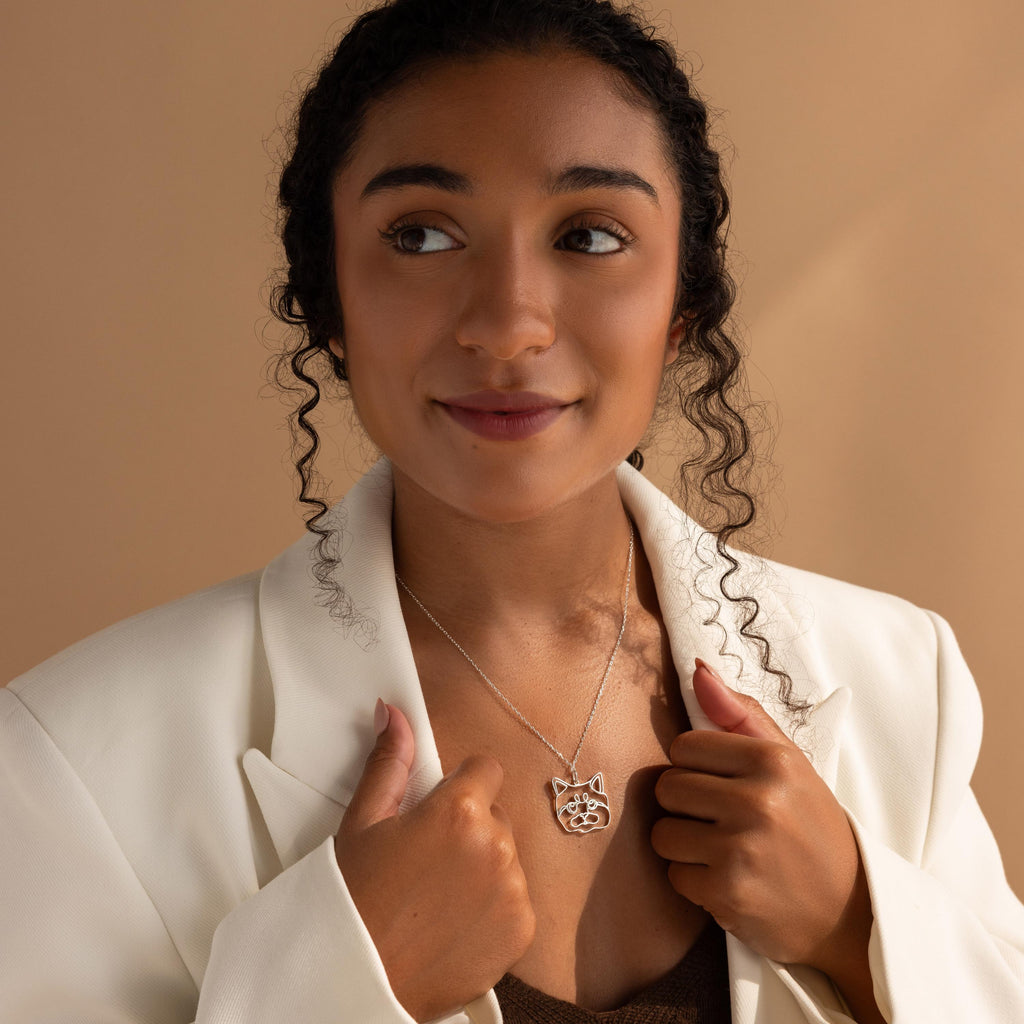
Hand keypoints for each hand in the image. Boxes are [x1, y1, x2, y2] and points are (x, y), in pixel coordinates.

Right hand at [335, 701, 535, 1021]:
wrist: (357, 980)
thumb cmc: (353, 899)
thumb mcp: (363, 823)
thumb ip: (390, 762)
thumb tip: (394, 712)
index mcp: (459, 810)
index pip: (488, 768)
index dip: (463, 784)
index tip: (441, 806)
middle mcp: (495, 845)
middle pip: (496, 814)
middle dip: (471, 827)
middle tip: (430, 858)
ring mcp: (513, 890)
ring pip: (507, 856)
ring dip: (483, 867)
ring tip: (439, 895)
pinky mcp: (522, 929)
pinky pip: (516, 898)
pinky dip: (494, 907)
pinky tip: (456, 921)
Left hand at [651, 660, 870, 974]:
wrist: (851, 913)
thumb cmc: (811, 828)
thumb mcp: (790, 764)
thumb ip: (741, 714)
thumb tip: (698, 669)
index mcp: (773, 761)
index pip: (684, 746)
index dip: (695, 767)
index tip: (722, 785)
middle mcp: (758, 802)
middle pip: (668, 787)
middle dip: (685, 806)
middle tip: (722, 821)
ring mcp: (741, 850)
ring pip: (663, 833)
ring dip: (685, 846)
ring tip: (724, 851)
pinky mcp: (728, 894)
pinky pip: (675, 876)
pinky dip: (695, 882)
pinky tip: (729, 881)